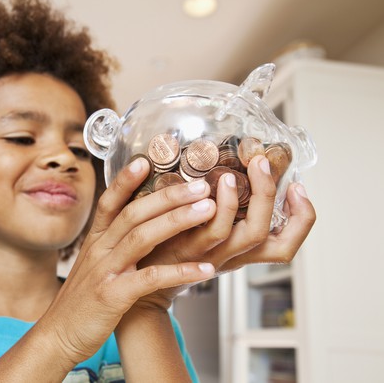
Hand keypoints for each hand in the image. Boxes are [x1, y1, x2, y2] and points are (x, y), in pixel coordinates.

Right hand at [38, 157, 217, 365]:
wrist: (58, 336)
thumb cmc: (81, 302)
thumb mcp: (92, 267)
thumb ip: (111, 247)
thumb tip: (139, 231)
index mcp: (94, 242)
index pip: (109, 203)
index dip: (126, 181)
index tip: (146, 161)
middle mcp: (98, 251)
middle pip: (133, 214)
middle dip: (167, 196)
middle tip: (199, 184)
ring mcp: (105, 272)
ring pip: (142, 237)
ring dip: (177, 220)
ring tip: (207, 210)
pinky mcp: (113, 296)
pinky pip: (150, 278)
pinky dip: (179, 272)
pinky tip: (204, 268)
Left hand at [129, 154, 315, 308]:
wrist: (140, 280)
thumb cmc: (171, 247)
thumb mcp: (204, 230)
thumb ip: (220, 208)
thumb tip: (229, 166)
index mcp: (242, 251)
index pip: (287, 244)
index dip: (303, 218)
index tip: (297, 186)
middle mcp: (234, 256)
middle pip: (276, 238)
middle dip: (274, 197)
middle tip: (262, 163)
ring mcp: (214, 255)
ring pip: (250, 234)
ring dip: (252, 199)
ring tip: (236, 173)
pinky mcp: (190, 251)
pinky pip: (213, 232)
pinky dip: (221, 207)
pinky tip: (211, 185)